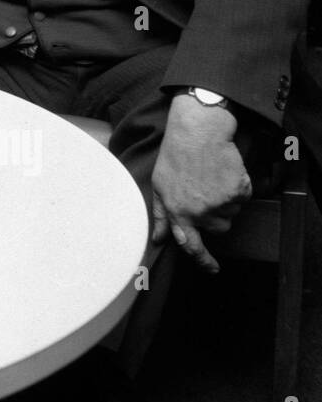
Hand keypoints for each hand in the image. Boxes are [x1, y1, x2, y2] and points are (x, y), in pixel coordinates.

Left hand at [150, 93, 251, 272]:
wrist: (198, 132)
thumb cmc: (175, 156)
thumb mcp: (159, 185)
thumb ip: (162, 216)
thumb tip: (159, 240)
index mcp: (178, 212)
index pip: (190, 246)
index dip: (202, 260)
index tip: (212, 269)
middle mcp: (200, 212)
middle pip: (217, 228)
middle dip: (214, 214)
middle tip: (204, 189)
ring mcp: (221, 202)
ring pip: (231, 213)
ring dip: (225, 200)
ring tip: (211, 177)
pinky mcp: (239, 191)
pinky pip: (243, 198)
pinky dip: (238, 187)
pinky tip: (224, 172)